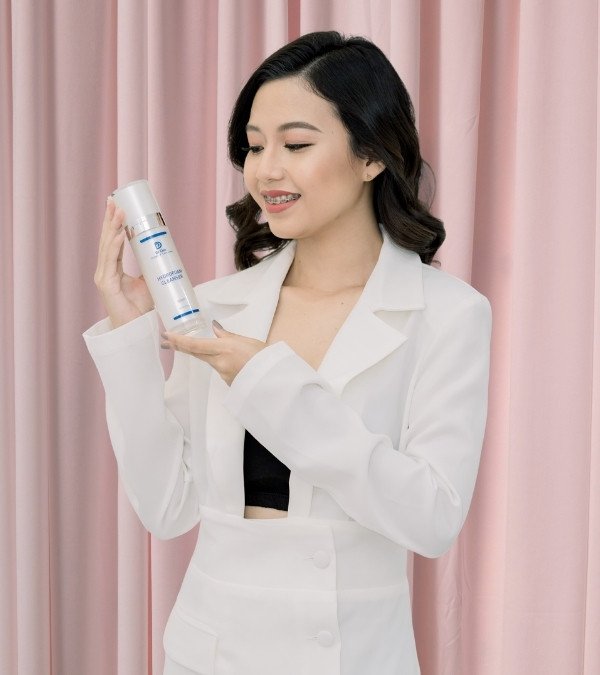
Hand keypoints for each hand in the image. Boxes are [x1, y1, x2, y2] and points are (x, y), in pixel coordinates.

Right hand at [94, 198, 153, 327]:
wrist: (137, 329)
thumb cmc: (141, 308)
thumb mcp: (149, 282)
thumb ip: (151, 268)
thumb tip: (163, 253)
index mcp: (113, 269)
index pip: (112, 242)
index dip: (113, 224)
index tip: (118, 206)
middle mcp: (105, 271)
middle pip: (106, 240)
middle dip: (110, 219)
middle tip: (114, 200)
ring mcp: (104, 277)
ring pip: (107, 248)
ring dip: (112, 228)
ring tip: (117, 212)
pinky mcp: (106, 285)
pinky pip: (110, 261)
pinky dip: (113, 247)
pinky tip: (116, 234)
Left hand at [161, 321, 266, 385]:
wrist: (274, 380)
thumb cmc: (265, 358)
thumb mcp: (247, 341)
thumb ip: (228, 336)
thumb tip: (215, 327)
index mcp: (224, 348)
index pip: (195, 345)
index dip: (178, 341)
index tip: (166, 336)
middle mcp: (219, 362)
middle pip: (195, 353)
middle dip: (179, 346)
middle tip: (166, 342)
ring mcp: (222, 374)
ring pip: (209, 360)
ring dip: (206, 354)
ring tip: (220, 349)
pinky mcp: (227, 381)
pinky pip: (219, 368)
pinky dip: (221, 362)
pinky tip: (235, 361)